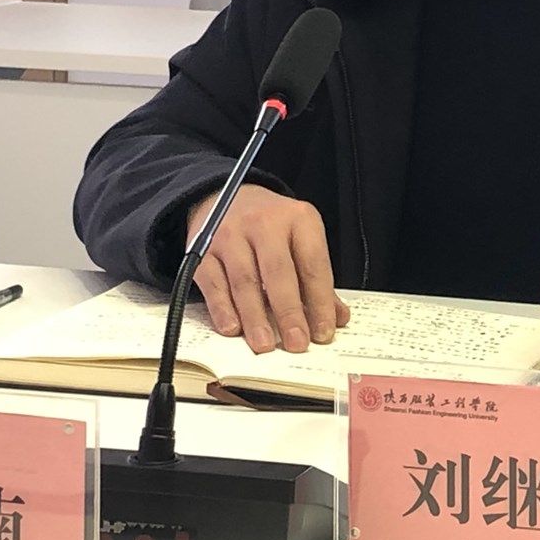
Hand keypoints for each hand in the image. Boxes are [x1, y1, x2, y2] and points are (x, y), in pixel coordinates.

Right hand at [185, 185, 350, 353]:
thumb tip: (336, 318)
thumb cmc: (271, 226)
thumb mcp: (300, 239)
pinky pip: (213, 282)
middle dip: (289, 312)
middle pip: (278, 272)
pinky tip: (232, 328)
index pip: (313, 264)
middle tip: (296, 343)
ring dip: (255, 317)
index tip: (323, 333)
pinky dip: (222, 308)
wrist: (225, 194)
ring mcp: (230, 234)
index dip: (320, 301)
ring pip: (245, 280)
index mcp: (299, 219)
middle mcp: (264, 223)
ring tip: (264, 344)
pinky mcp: (202, 248)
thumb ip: (316, 278)